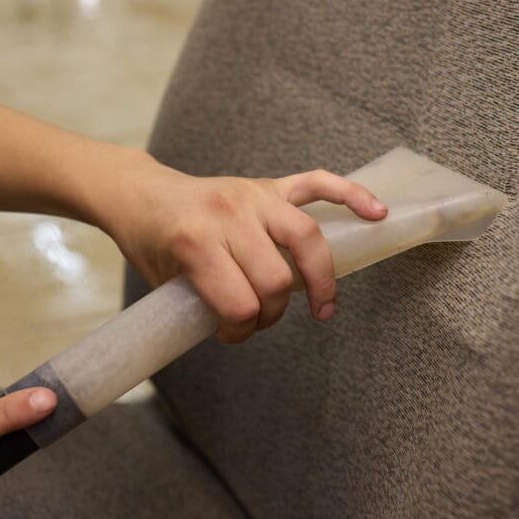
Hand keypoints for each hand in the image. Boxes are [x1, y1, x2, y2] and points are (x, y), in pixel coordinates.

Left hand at [101, 152, 386, 342]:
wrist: (142, 194)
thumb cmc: (153, 242)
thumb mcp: (167, 280)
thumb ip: (208, 301)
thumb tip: (249, 323)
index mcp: (196, 242)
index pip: (239, 303)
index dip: (239, 331)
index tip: (230, 334)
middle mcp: (229, 215)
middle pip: (276, 278)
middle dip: (272, 312)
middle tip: (260, 319)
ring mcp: (253, 196)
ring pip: (306, 236)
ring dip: (321, 277)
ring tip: (324, 304)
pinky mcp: (269, 186)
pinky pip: (317, 184)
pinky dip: (350, 195)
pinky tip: (375, 213)